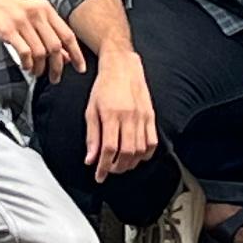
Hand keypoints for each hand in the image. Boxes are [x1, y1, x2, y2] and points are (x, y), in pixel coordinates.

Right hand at [0, 0, 86, 79]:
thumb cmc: (3, 6)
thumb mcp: (29, 14)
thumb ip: (46, 32)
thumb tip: (64, 55)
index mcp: (45, 8)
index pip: (67, 34)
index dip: (76, 54)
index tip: (80, 67)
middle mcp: (36, 13)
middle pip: (55, 47)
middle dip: (57, 67)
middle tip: (55, 78)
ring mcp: (22, 21)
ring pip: (40, 52)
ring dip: (40, 67)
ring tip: (36, 72)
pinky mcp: (7, 30)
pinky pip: (24, 52)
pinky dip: (27, 64)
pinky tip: (25, 66)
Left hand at [81, 48, 158, 178]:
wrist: (122, 66)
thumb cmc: (104, 86)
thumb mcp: (91, 110)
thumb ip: (91, 136)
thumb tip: (90, 159)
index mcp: (111, 114)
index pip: (109, 149)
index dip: (104, 167)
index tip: (99, 176)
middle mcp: (129, 116)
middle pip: (126, 152)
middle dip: (117, 167)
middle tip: (109, 170)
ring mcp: (142, 116)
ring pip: (140, 150)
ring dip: (130, 163)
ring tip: (120, 164)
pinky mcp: (151, 116)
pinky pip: (152, 142)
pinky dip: (145, 154)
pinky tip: (136, 156)